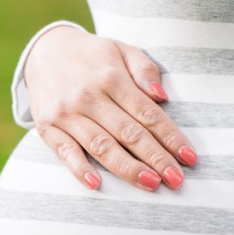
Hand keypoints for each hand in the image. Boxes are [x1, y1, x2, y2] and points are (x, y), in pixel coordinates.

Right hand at [24, 26, 196, 191]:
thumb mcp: (121, 50)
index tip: (189, 157)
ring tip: (151, 184)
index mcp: (111, 78)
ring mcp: (67, 114)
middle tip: (176, 180)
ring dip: (127, 168)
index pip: (148, 113)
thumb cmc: (92, 56)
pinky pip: (65, 152)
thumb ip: (144, 69)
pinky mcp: (47, 127)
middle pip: (129, 133)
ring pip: (101, 146)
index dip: (171, 137)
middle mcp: (89, 97)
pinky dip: (79, 168)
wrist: (44, 52)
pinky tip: (97, 183)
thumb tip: (162, 95)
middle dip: (156, 158)